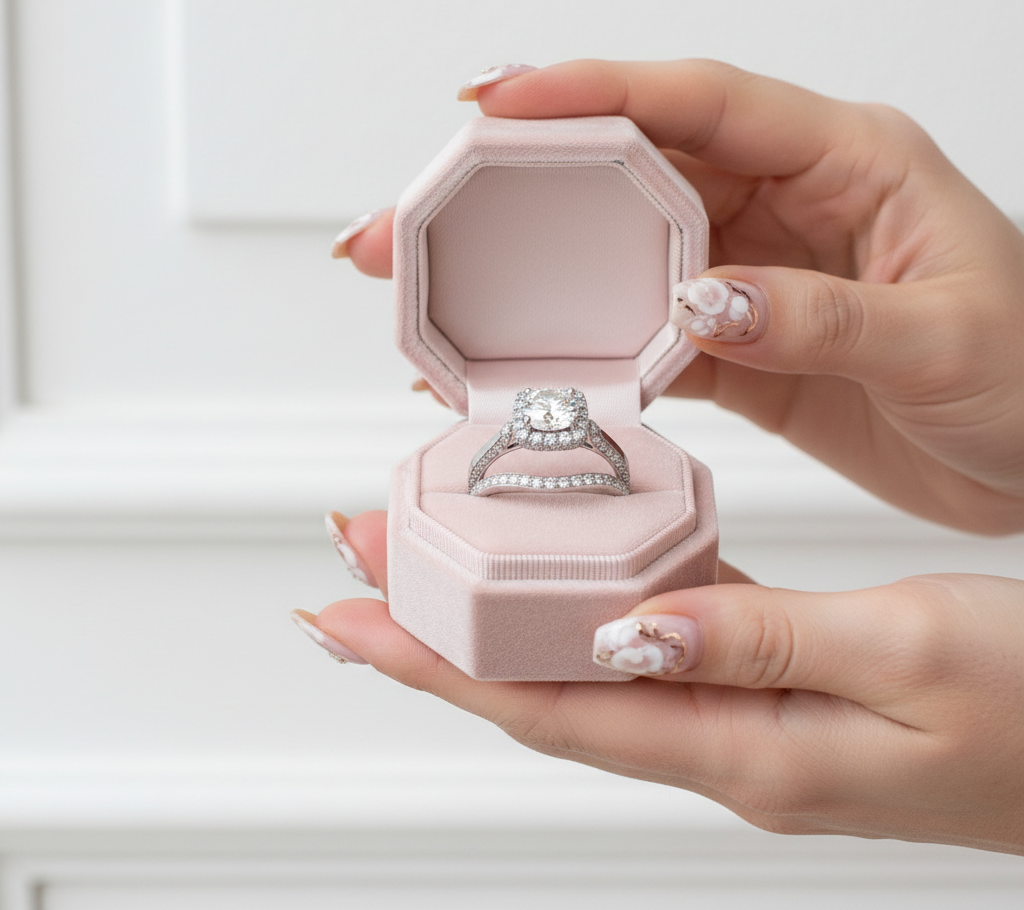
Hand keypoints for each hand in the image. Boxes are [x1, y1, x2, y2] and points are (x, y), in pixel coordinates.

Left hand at [299, 513, 1023, 855]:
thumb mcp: (911, 651)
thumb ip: (765, 638)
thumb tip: (631, 630)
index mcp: (748, 746)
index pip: (546, 707)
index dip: (434, 663)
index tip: (347, 617)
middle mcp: (729, 744)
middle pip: (541, 692)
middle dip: (436, 637)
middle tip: (359, 573)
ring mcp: (748, 722)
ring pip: (583, 673)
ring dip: (497, 624)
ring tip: (427, 568)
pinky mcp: (774, 691)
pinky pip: (647, 652)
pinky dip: (581, 614)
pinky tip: (557, 580)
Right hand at [342, 60, 1023, 533]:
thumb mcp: (944, 336)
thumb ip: (820, 316)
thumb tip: (701, 302)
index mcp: (844, 159)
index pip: (697, 101)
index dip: (589, 92)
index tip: (494, 103)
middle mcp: (782, 204)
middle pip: (624, 173)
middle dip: (515, 188)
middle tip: (419, 216)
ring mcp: (749, 278)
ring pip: (616, 257)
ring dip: (530, 279)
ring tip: (443, 299)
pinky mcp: (736, 347)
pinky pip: (639, 338)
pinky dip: (580, 357)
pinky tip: (524, 371)